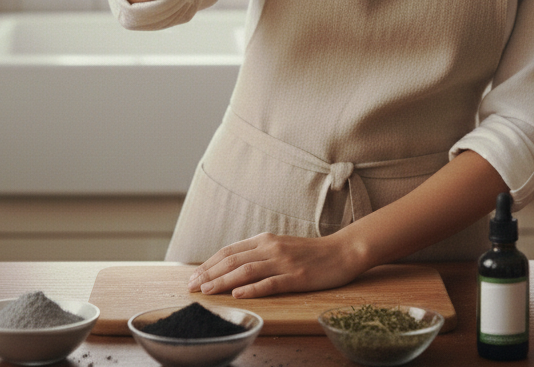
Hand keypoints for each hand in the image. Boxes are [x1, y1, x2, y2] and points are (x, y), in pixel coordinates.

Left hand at [186, 231, 367, 299]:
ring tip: (206, 290)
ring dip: (222, 281)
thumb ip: (259, 253)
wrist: (342, 251)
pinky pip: (271, 283)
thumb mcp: (281, 247)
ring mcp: (284, 263)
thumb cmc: (310, 253)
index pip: (230, 251)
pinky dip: (252, 289)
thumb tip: (232, 266)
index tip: (193, 276)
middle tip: (190, 286)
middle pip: (233, 260)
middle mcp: (271, 248)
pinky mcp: (297, 278)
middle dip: (209, 274)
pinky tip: (238, 294)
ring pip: (246, 271)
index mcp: (265, 240)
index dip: (209, 263)